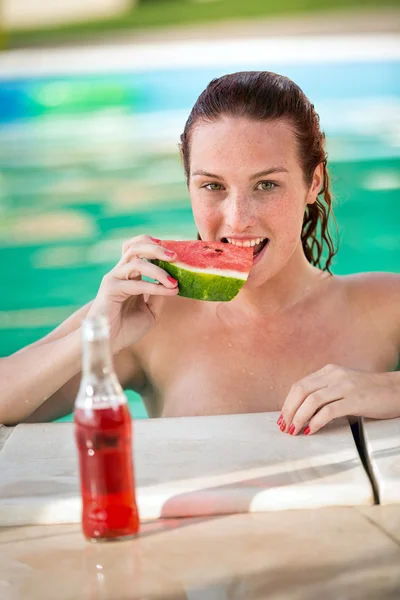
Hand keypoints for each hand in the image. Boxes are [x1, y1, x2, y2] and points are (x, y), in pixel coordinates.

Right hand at [87, 235, 178, 352]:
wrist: (111, 343)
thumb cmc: (128, 328)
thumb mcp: (151, 311)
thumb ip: (159, 295)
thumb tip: (173, 282)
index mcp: (129, 274)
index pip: (139, 248)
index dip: (156, 246)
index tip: (175, 253)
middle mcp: (120, 272)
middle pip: (135, 247)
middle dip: (156, 248)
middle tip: (175, 256)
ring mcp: (114, 279)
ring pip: (135, 262)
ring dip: (158, 270)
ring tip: (173, 281)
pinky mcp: (110, 289)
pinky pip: (135, 283)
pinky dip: (154, 286)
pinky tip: (168, 291)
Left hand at [277, 364, 399, 434]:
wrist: (398, 390)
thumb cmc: (371, 392)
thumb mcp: (344, 385)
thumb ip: (326, 391)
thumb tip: (304, 410)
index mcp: (329, 371)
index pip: (300, 385)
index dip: (288, 402)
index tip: (283, 418)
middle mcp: (335, 375)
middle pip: (301, 391)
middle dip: (289, 410)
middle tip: (285, 427)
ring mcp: (345, 386)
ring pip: (312, 400)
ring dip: (299, 417)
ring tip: (295, 431)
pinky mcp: (356, 400)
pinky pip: (329, 411)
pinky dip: (315, 421)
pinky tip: (311, 430)